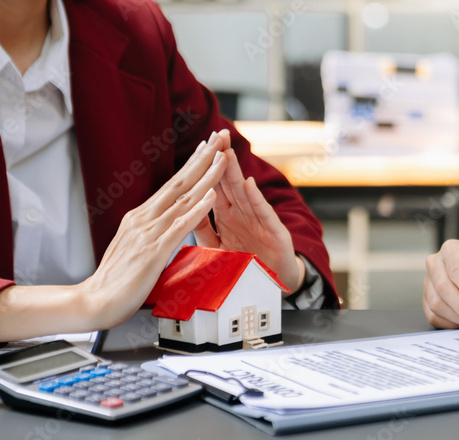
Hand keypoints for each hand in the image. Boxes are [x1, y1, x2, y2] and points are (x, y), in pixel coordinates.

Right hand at [0, 134, 229, 342]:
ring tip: (223, 158)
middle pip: (180, 182)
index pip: (173, 185)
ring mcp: (148, 233)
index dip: (192, 164)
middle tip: (220, 137)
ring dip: (206, 176)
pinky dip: (197, 210)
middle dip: (203, 158)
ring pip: (183, 198)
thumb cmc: (115, 281)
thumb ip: (149, 234)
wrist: (93, 303)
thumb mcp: (135, 248)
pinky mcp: (153, 252)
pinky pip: (180, 226)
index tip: (208, 147)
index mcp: (141, 217)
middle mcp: (144, 219)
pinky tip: (211, 197)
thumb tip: (163, 225)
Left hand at [191, 129, 304, 294]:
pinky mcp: (275, 234)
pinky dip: (256, 200)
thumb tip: (184, 211)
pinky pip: (263, 215)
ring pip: (244, 194)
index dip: (207, 167)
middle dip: (222, 159)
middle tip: (216, 135)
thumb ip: (202, 230)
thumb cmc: (248, 264)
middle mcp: (243, 214)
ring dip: (236, 173)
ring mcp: (260, 221)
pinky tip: (249, 185)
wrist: (275, 284)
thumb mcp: (218, 247)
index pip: (214, 186)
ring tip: (227, 153)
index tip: (199, 145)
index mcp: (227, 216)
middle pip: (229, 182)